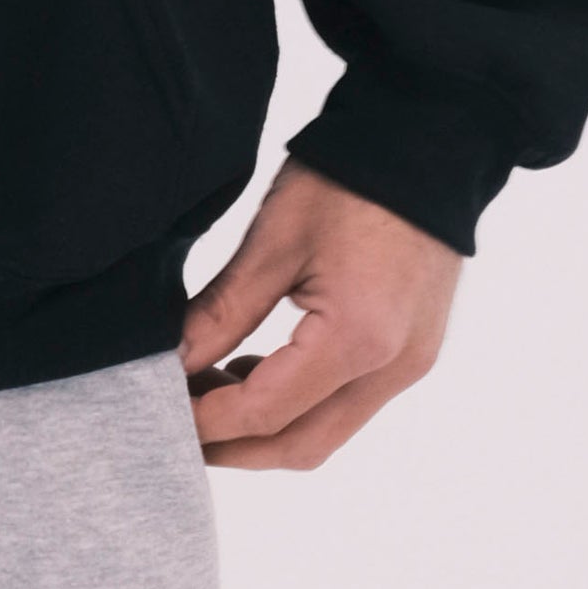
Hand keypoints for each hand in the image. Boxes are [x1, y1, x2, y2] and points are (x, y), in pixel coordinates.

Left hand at [178, 163, 460, 473]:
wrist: (429, 141)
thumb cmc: (352, 179)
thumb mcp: (274, 242)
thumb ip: (222, 313)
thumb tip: (172, 363)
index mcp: (359, 339)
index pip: (265, 412)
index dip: (205, 422)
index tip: (157, 412)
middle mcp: (394, 367)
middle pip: (301, 446)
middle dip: (233, 447)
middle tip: (175, 426)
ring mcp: (412, 363)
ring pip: (327, 432)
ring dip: (265, 429)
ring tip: (208, 391)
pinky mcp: (415, 350)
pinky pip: (350, 404)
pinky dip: (299, 404)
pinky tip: (254, 368)